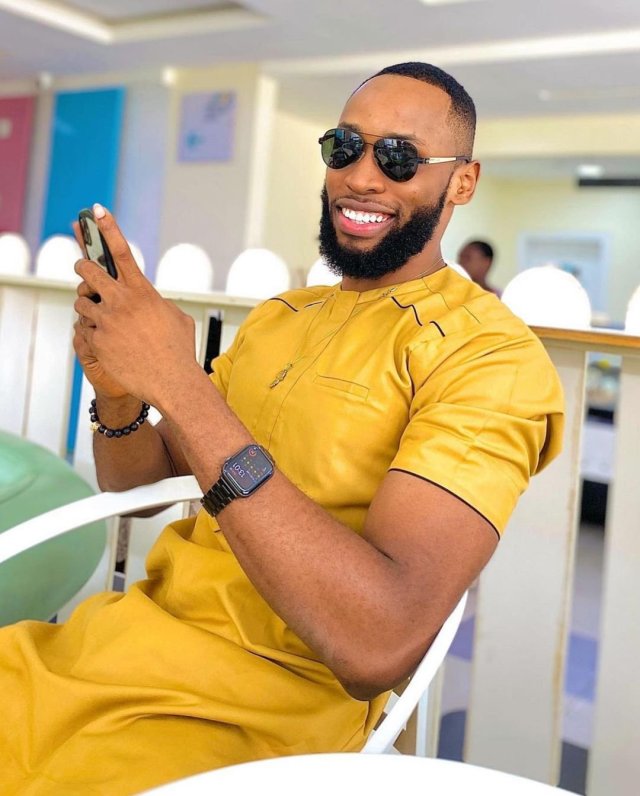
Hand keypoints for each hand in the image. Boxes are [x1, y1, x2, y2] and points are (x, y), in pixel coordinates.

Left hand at [73, 205, 198, 407]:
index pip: (122, 251)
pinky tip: (109, 343)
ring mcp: (107, 320)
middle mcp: (122, 302)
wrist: (172, 381)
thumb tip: (151, 301)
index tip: (96, 210)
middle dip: (83, 268)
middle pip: (89, 271)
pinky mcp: (97, 340)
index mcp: (143, 292)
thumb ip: (159, 303)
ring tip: (103, 318)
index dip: (108, 228)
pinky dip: (93, 332)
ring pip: (82, 301)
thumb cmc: (179, 352)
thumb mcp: (177, 318)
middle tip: (85, 271)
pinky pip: (85, 327)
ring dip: (88, 305)